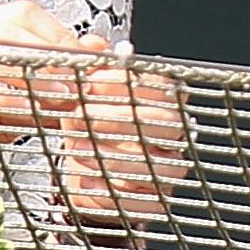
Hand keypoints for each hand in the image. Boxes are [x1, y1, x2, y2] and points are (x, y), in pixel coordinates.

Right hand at [0, 3, 93, 184]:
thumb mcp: (12, 107)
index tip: (90, 62)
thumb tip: (95, 48)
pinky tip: (30, 110)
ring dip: (36, 74)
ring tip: (66, 95)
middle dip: (53, 51)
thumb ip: (50, 80)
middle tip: (82, 79)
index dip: (60, 36)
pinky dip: (5, 100)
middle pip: (7, 25)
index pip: (20, 15)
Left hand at [55, 55, 192, 223]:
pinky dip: (112, 193)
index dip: (129, 82)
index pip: (163, 86)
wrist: (87, 178)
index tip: (92, 81)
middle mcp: (173, 136)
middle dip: (120, 118)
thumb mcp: (89, 99)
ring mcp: (167, 172)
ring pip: (161, 165)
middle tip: (80, 116)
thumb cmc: (93, 133)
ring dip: (116, 157)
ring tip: (76, 149)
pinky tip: (86, 182)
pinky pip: (144, 203)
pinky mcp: (154, 203)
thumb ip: (92, 74)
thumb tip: (92, 45)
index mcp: (164, 104)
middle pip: (166, 123)